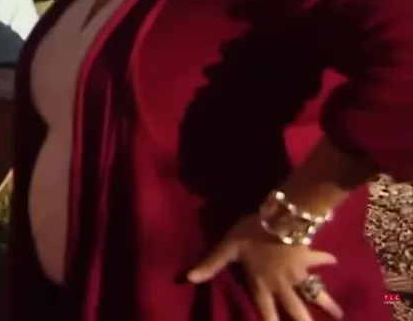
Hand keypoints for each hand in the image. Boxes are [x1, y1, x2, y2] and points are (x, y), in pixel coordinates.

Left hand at [187, 214, 342, 320]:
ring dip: (327, 303)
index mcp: (261, 284)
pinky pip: (319, 260)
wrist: (280, 218)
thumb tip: (188, 279)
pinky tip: (335, 261)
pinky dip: (327, 261)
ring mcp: (298, 273)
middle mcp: (281, 284)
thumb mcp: (226, 248)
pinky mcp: (308, 258)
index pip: (265, 312)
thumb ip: (210, 264)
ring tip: (340, 314)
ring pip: (315, 292)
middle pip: (295, 310)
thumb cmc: (249, 234)